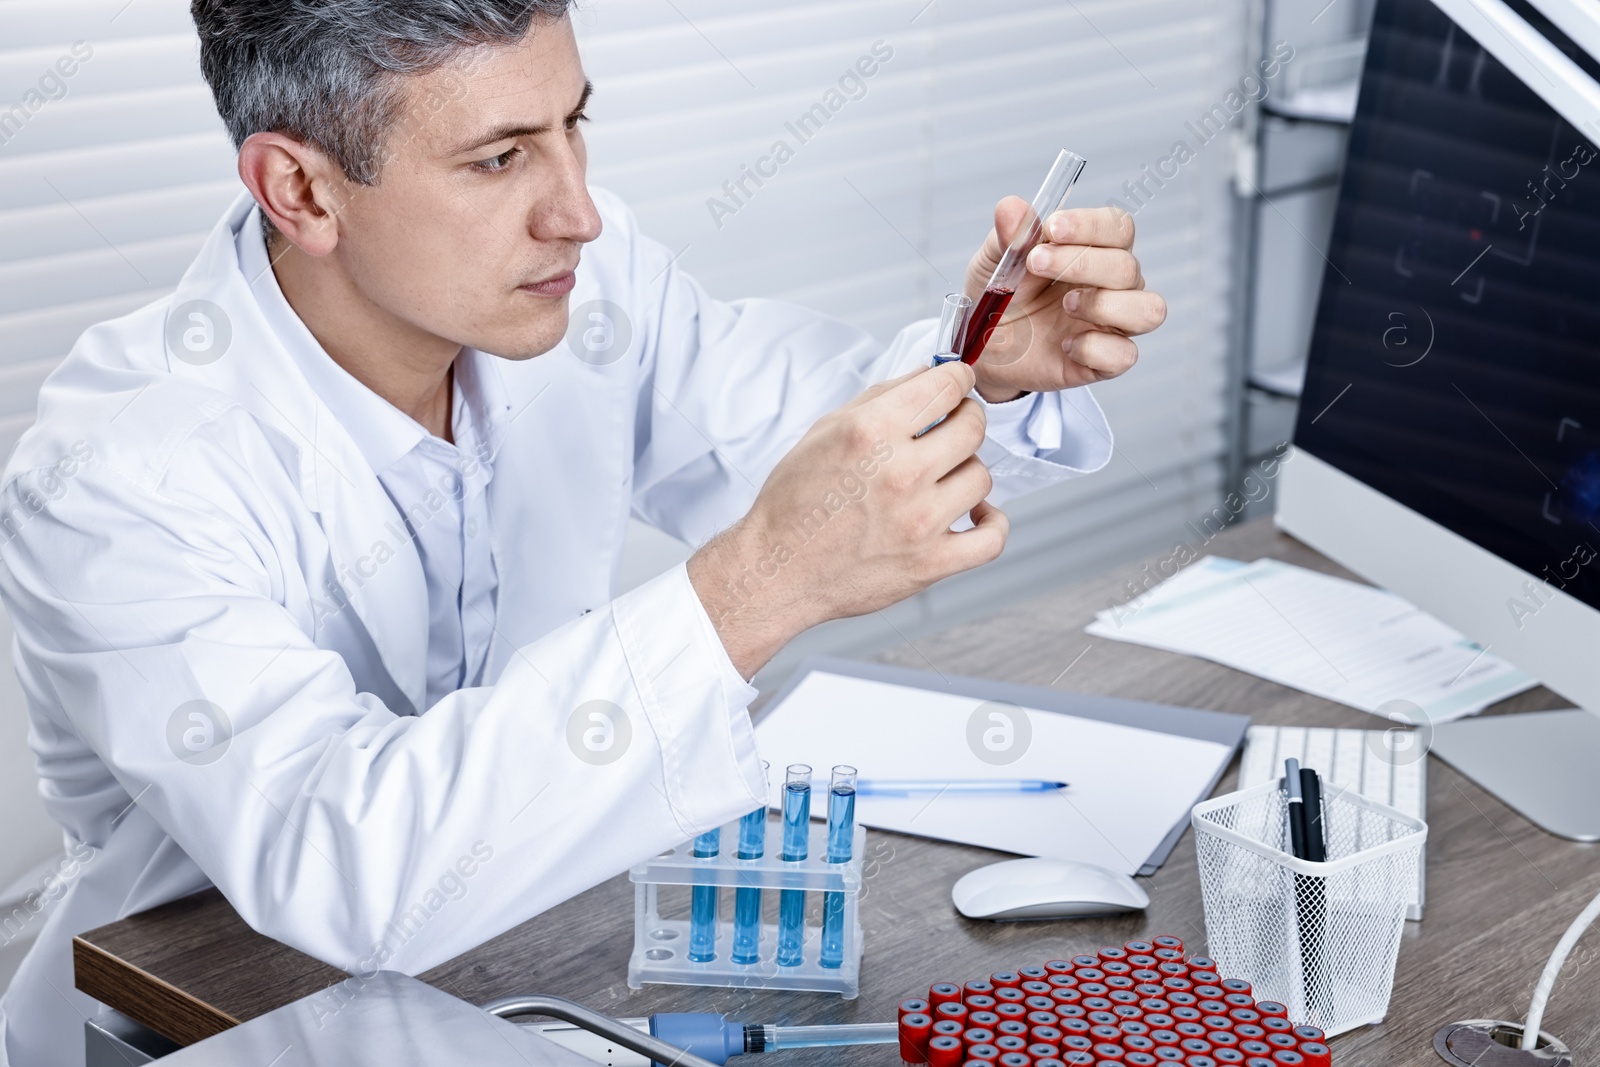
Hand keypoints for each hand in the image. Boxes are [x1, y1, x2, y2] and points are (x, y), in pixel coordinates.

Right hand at [688, 361, 1009, 677]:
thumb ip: (883, 396)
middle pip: (973, 428)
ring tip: (941, 478)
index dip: (957, 379)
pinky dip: (991, 522)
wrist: (777, 568)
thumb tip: (931, 374)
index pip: (947, 386)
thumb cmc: (795, 501)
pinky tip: (974, 514)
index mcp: (871, 432)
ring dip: (965, 471)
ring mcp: (920, 521)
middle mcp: (900, 473)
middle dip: (964, 420)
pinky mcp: (930, 563)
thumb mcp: (827, 430)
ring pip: (981, 476)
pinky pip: (992, 538)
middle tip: (949, 429)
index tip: (956, 386)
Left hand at [963, 202, 1166, 402]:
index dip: (1091, 225)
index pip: (1118, 228)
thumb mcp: (994, 260)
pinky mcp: (1104, 361)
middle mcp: (1113, 285)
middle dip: (1081, 263)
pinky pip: (1125, 355)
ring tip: (1065, 305)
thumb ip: (1008, 235)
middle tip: (1035, 263)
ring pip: (1148, 309)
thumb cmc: (999, 296)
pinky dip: (1094, 348)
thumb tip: (1012, 208)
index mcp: (1094, 250)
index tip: (1052, 228)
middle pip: (1128, 267)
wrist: (981, 346)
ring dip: (1104, 304)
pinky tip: (1064, 345)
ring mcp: (1112, 324)